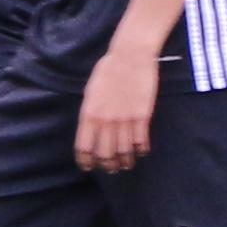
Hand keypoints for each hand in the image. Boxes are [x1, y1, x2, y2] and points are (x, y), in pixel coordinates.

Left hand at [75, 43, 159, 173]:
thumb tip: (90, 127)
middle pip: (104, 153)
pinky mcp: (142, 116)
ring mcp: (124, 119)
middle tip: (110, 169)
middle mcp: (105, 120)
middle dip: (107, 165)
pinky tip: (141, 152)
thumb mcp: (90, 92)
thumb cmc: (108, 70)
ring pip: (123, 150)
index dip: (85, 160)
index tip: (87, 167)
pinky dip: (140, 150)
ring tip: (126, 165)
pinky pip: (141, 140)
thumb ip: (90, 112)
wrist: (130, 57)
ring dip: (124, 161)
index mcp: (89, 113)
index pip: (83, 146)